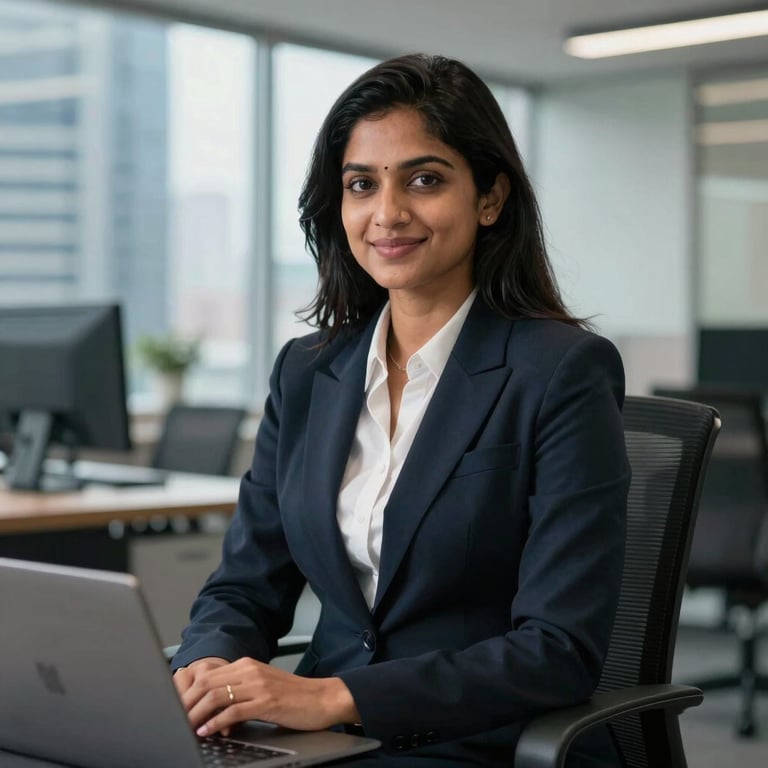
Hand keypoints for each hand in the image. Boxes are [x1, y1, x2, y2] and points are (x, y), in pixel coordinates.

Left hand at [177, 657, 359, 736]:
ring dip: (196, 714)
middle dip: (187, 703)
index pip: (208, 675)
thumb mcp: (263, 686)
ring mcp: (259, 685)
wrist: (324, 698)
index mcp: (247, 665)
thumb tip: (212, 707)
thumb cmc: (294, 696)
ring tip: (186, 727)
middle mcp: (250, 671)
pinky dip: (215, 722)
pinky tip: (207, 731)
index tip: (177, 708)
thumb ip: (240, 690)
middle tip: (175, 719)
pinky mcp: (267, 702)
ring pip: (216, 696)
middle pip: (207, 683)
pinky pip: (233, 711)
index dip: (188, 692)